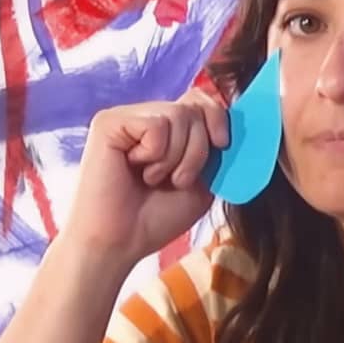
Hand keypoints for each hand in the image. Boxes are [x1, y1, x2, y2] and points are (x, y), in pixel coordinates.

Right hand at [60, 88, 229, 264]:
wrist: (122, 243)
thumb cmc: (158, 217)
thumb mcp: (203, 182)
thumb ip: (217, 152)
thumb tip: (234, 125)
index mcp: (170, 129)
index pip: (202, 99)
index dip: (218, 118)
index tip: (222, 145)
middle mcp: (147, 116)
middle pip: (196, 107)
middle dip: (199, 150)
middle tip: (177, 180)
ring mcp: (127, 116)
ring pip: (179, 114)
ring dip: (177, 157)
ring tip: (153, 178)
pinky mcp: (109, 122)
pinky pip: (156, 124)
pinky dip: (155, 154)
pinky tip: (135, 169)